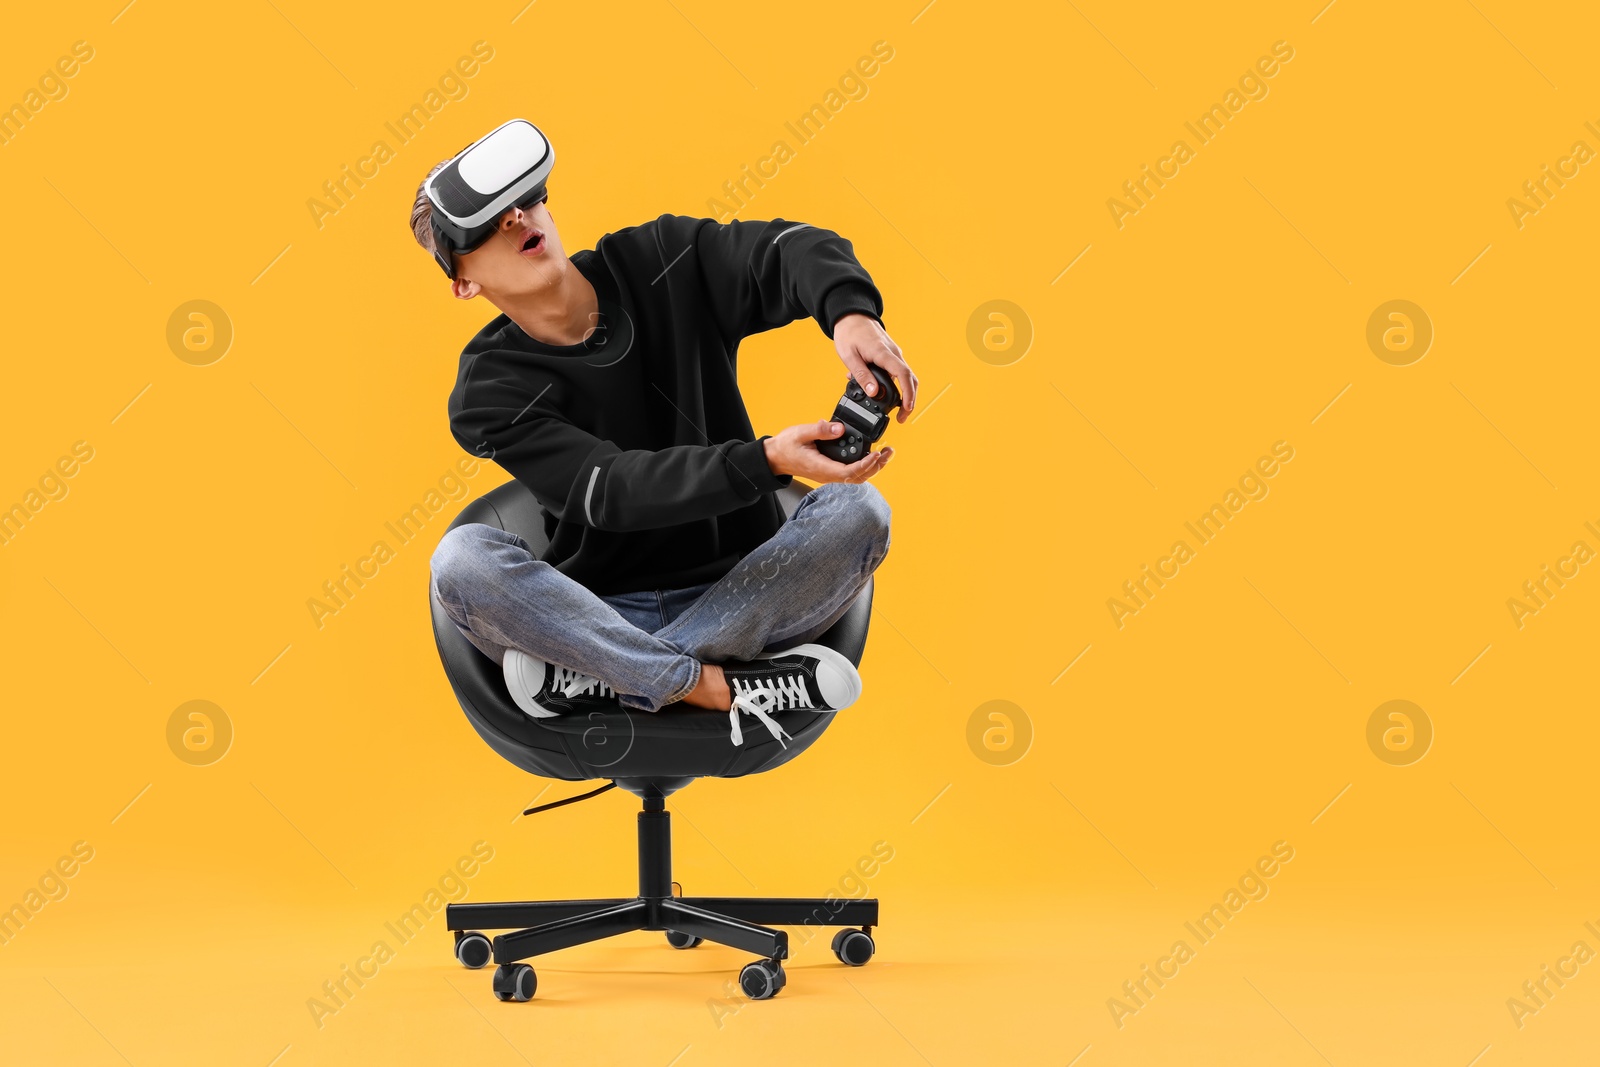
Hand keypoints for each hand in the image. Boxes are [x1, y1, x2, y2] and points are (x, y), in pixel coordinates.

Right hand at [763, 421, 893, 483]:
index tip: (876, 453)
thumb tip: (839, 428)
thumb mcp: (800, 433)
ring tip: (885, 454)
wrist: (774, 458)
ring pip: (857, 477)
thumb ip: (820, 430)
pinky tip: (871, 455)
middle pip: (859, 477)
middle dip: (876, 466)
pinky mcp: (830, 470)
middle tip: (888, 452)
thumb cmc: (785, 447)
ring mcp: (830, 474)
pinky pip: (851, 473)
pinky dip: (864, 466)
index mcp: (822, 468)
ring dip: (873, 467)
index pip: (850, 472)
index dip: (866, 464)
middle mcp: (829, 475)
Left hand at [833, 313, 917, 422]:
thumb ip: (861, 375)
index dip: (908, 393)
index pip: (903, 374)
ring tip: (896, 410)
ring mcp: (894, 353)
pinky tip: (882, 392)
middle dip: (910, 399)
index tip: (906, 408)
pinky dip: (895, 384)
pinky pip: (897, 371)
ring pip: (906, 376)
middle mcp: (893, 353)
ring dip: (905, 393)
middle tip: (902, 417)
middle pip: (910, 378)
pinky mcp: (891, 355)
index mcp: (883, 353)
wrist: (851, 316)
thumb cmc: (849, 333)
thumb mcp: (849, 356)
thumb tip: (873, 392)